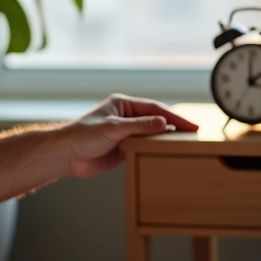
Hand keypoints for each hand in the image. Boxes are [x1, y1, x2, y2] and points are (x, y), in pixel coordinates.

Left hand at [63, 94, 198, 178]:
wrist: (66, 155)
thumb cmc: (82, 135)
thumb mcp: (113, 128)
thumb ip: (139, 126)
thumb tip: (163, 122)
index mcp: (123, 105)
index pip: (154, 109)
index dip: (174, 116)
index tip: (190, 124)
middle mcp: (126, 118)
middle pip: (156, 121)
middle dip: (174, 127)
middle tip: (195, 134)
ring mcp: (126, 134)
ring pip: (151, 135)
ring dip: (166, 139)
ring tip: (186, 144)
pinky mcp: (124, 149)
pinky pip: (144, 148)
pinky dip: (156, 150)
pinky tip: (167, 154)